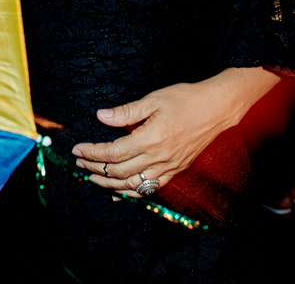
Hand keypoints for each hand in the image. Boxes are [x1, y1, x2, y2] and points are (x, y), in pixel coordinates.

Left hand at [71, 68, 277, 196]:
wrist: (217, 109)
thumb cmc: (186, 100)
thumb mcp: (154, 100)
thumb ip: (126, 111)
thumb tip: (101, 116)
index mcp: (150, 138)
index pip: (113, 152)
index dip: (92, 153)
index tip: (77, 149)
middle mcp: (158, 158)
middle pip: (118, 171)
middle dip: (94, 168)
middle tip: (79, 163)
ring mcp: (167, 167)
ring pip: (131, 185)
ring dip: (108, 184)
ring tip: (91, 178)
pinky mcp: (175, 171)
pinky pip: (149, 189)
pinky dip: (131, 193)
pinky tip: (118, 193)